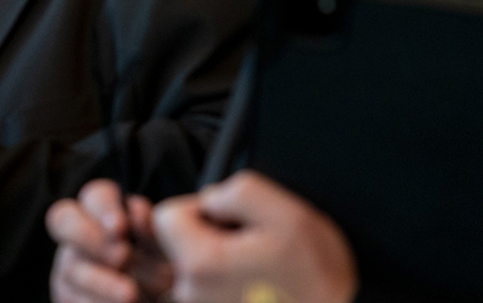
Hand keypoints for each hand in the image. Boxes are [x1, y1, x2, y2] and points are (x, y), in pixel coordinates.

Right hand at [47, 180, 172, 302]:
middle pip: (62, 217)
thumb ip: (151, 230)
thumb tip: (135, 209)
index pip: (96, 195)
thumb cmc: (167, 278)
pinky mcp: (67, 295)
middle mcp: (81, 235)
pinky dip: (93, 302)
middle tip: (122, 257)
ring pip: (69, 265)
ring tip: (130, 294)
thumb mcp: (167, 252)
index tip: (121, 228)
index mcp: (107, 215)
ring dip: (100, 281)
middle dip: (88, 236)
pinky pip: (70, 297)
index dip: (104, 207)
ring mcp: (71, 265)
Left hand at [153, 171, 356, 302]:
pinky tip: (259, 288)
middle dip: (208, 236)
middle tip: (253, 248)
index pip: (166, 217)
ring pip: (193, 268)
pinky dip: (226, 284)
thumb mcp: (285, 213)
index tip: (234, 224)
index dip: (200, 210)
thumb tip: (208, 201)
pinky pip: (207, 290)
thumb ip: (234, 192)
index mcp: (200, 264)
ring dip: (220, 261)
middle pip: (177, 244)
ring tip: (260, 270)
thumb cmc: (315, 273)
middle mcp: (190, 295)